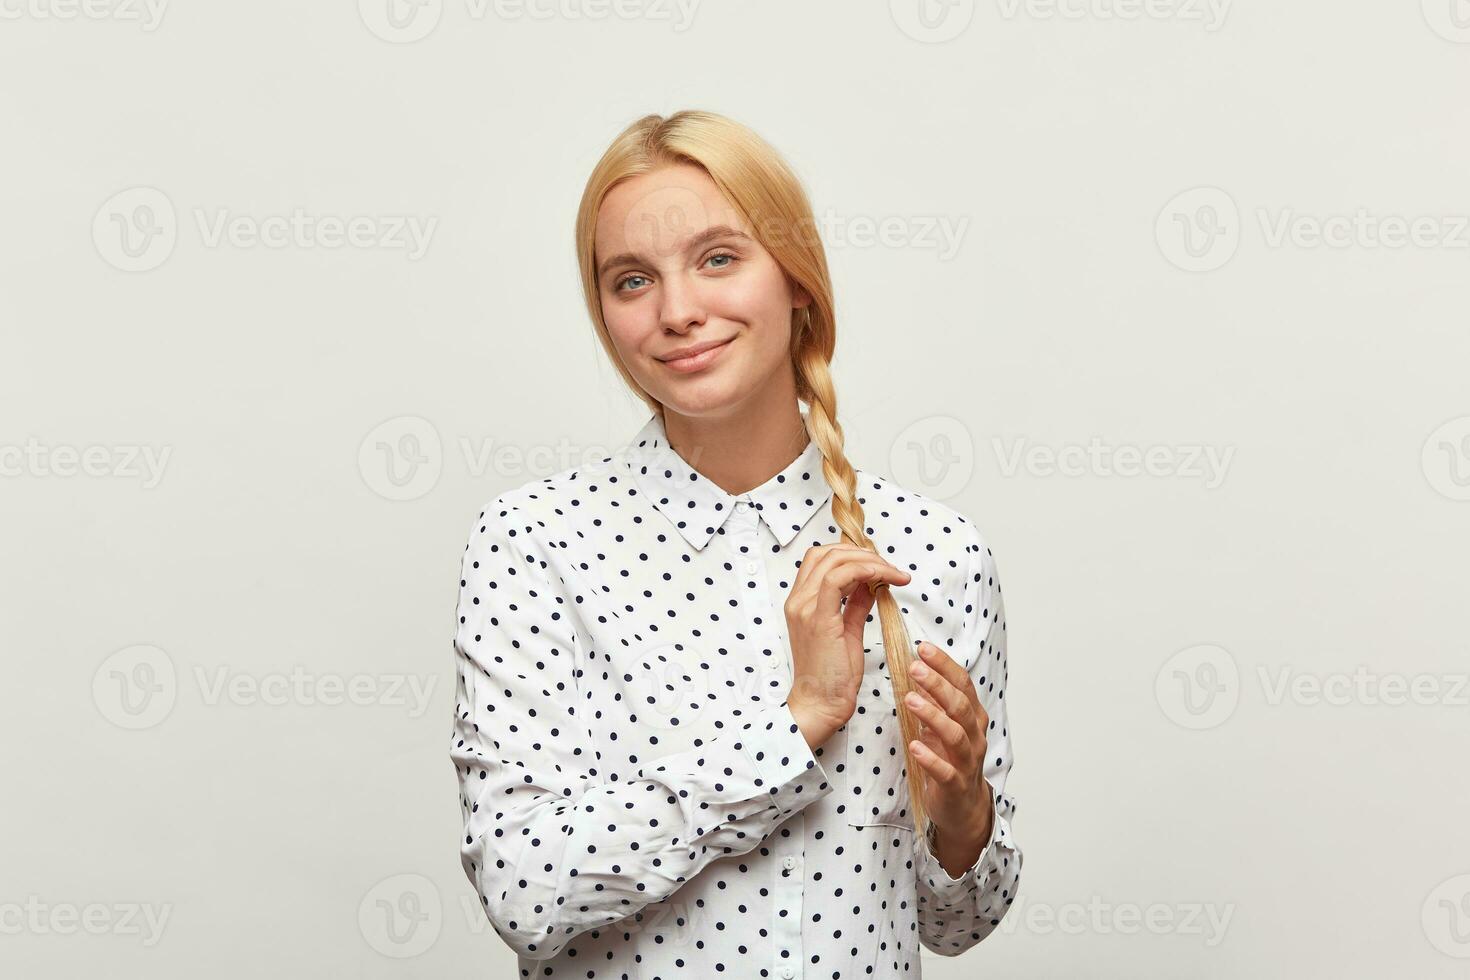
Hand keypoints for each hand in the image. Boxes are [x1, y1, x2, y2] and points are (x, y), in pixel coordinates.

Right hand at [784, 544, 910, 740]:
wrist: (821, 704)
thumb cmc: (832, 676)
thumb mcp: (847, 631)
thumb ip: (856, 604)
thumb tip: (872, 584)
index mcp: (801, 602)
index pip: (820, 558)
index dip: (851, 553)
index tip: (878, 564)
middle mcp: (798, 600)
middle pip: (827, 553)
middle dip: (863, 553)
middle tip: (890, 567)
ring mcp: (804, 608)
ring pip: (834, 560)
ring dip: (869, 560)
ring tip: (893, 573)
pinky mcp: (818, 618)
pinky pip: (838, 579)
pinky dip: (864, 571)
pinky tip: (884, 578)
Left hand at [903, 641, 994, 848]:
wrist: (963, 806)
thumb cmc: (951, 759)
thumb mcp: (942, 725)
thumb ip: (934, 700)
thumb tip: (917, 668)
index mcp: (972, 717)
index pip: (963, 684)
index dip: (944, 665)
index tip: (923, 648)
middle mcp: (974, 736)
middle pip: (960, 705)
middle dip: (938, 685)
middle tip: (914, 668)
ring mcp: (967, 762)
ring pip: (956, 735)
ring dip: (933, 716)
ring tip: (910, 700)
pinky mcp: (956, 785)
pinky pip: (945, 771)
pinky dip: (931, 758)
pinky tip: (914, 746)